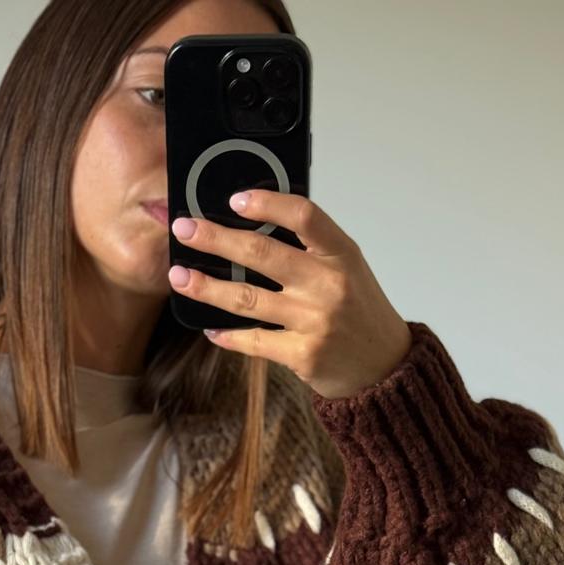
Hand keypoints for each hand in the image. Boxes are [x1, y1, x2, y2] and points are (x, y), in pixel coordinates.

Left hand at [168, 188, 412, 399]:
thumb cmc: (359, 311)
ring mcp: (313, 321)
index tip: (235, 199)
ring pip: (247, 299)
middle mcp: (328, 284)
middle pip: (262, 254)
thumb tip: (254, 224)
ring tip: (179, 277)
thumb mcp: (346, 268)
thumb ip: (310, 247)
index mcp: (341, 254)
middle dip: (216, 239)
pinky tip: (208, 327)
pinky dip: (227, 335)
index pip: (303, 216)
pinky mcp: (301, 355)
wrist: (384, 365)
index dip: (267, 204)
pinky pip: (253, 341)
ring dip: (207, 287)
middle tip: (184, 229)